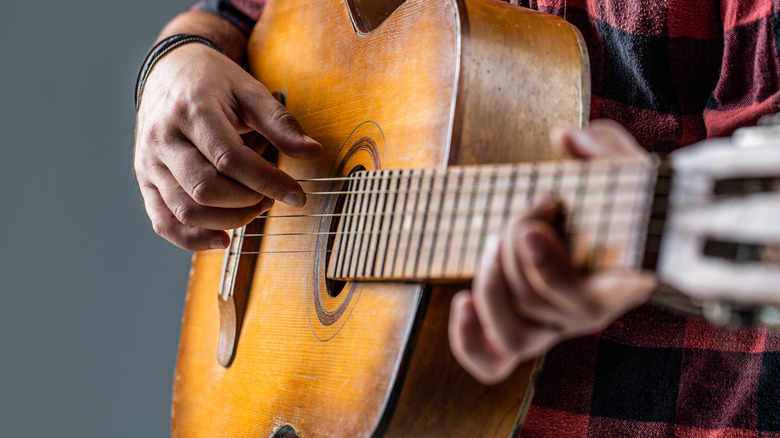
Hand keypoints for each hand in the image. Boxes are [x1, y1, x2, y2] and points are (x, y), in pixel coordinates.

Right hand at [134, 43, 321, 250]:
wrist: (169, 70)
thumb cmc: (213, 82)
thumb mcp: (250, 91)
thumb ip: (281, 123)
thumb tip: (313, 151)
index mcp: (190, 111)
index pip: (229, 159)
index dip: (267, 182)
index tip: (297, 195)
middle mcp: (162, 139)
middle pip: (206, 189)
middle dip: (247, 201)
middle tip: (270, 196)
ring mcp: (149, 163)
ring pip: (185, 210)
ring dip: (228, 219)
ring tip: (253, 207)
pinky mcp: (145, 181)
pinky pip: (163, 222)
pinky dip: (192, 239)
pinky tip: (222, 239)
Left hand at [448, 120, 656, 383]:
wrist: (617, 228)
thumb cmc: (623, 199)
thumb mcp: (625, 166)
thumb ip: (604, 149)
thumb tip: (565, 139)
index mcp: (618, 287)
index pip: (582, 303)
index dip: (548, 267)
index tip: (535, 220)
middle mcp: (584, 316)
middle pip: (535, 303)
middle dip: (517, 244)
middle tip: (529, 207)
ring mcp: (552, 327)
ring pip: (512, 335)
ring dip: (490, 284)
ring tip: (493, 240)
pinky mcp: (524, 328)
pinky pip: (493, 361)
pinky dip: (468, 341)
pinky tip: (460, 303)